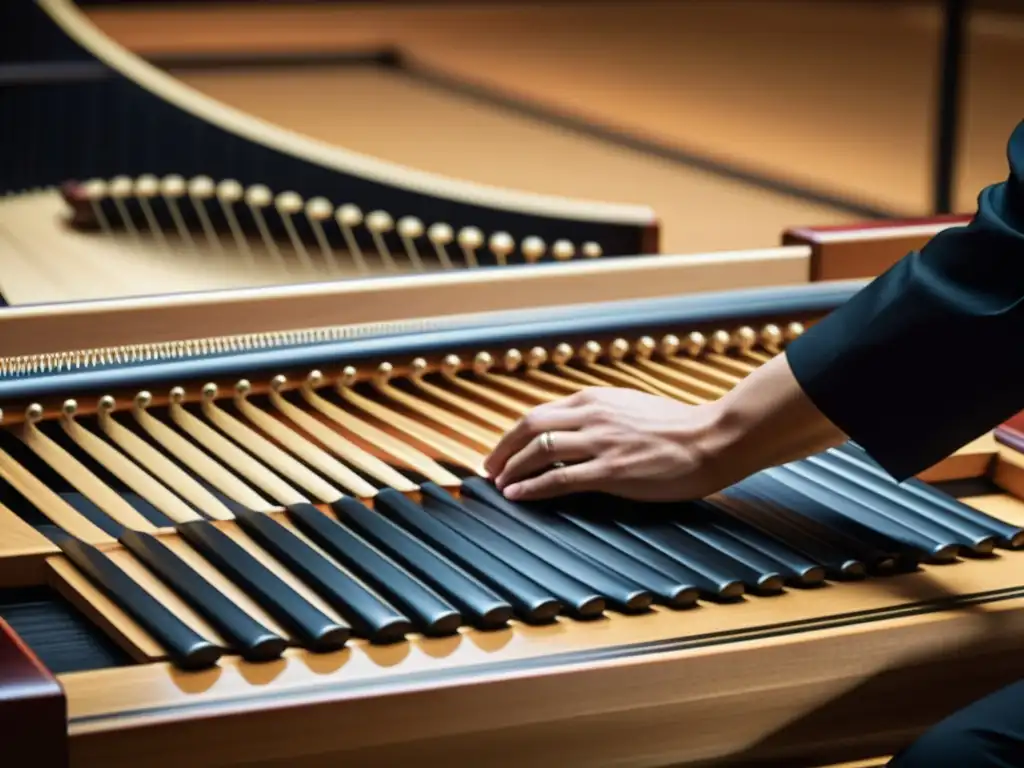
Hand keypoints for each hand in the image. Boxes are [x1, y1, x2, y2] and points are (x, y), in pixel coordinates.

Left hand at [483, 387, 730, 501]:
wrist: (714, 438)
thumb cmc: (679, 427)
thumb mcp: (631, 408)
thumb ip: (601, 415)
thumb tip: (575, 429)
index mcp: (595, 399)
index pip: (540, 414)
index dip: (515, 434)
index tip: (503, 450)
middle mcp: (592, 415)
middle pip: (529, 426)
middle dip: (503, 448)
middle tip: (489, 468)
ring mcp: (601, 442)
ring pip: (538, 450)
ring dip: (512, 468)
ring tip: (499, 484)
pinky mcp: (611, 470)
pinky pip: (559, 478)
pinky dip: (532, 487)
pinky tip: (518, 495)